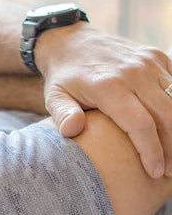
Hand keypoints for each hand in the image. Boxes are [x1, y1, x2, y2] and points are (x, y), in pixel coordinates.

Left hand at [37, 22, 171, 177]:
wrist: (71, 42)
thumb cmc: (63, 78)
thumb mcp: (54, 98)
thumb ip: (63, 115)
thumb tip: (72, 130)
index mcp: (110, 86)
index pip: (140, 124)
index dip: (151, 151)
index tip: (154, 172)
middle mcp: (134, 73)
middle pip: (166, 115)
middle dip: (171, 147)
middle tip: (168, 172)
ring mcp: (149, 63)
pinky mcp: (157, 57)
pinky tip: (171, 130)